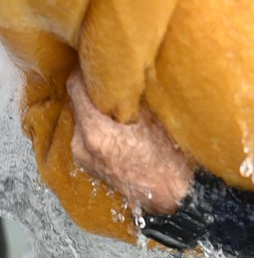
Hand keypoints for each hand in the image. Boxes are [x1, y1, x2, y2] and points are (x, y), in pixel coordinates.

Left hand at [67, 69, 193, 214]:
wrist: (174, 197)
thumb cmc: (171, 159)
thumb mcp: (156, 117)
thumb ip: (135, 93)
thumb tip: (127, 67)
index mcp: (95, 130)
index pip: (75, 85)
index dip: (87, 68)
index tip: (101, 60)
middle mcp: (81, 144)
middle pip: (78, 102)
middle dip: (96, 90)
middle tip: (118, 81)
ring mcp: (83, 157)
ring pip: (84, 119)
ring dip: (99, 109)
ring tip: (124, 104)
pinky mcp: (90, 165)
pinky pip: (89, 135)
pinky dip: (101, 126)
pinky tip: (123, 125)